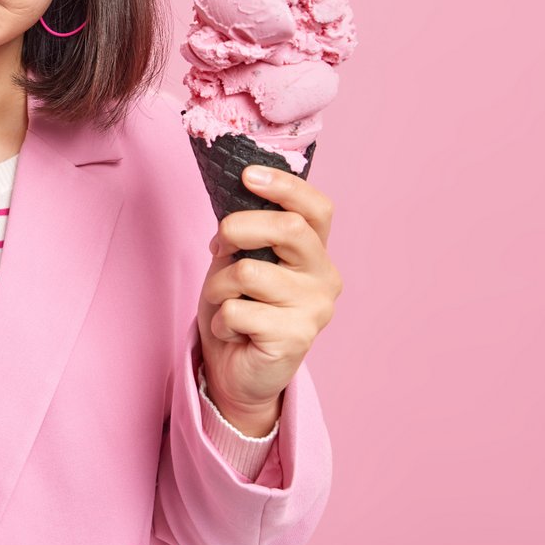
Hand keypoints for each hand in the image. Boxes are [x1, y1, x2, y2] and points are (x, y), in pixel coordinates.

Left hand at [196, 165, 342, 435]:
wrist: (236, 370)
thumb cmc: (238, 307)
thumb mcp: (237, 260)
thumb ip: (244, 232)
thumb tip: (233, 204)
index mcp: (314, 251)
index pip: (316, 208)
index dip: (285, 186)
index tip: (248, 175)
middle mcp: (325, 277)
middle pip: (288, 228)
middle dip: (239, 227)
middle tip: (221, 244)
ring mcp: (316, 308)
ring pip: (250, 271)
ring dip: (219, 286)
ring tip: (225, 303)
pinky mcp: (297, 338)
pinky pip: (239, 310)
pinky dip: (221, 319)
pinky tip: (233, 331)